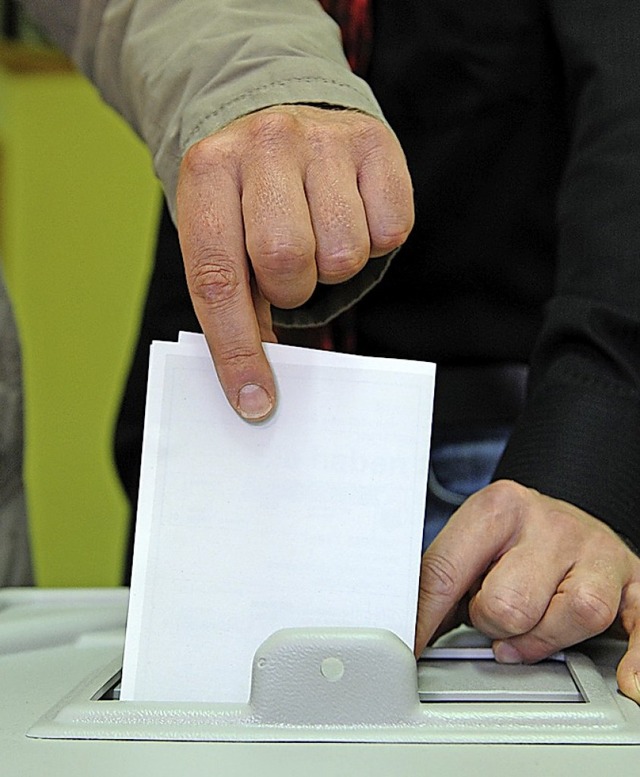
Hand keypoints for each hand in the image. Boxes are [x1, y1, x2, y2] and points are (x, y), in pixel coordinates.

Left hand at [176, 105, 413, 419]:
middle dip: (291, 290)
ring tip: (318, 237)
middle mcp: (264, 144)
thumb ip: (234, 302)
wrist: (282, 113)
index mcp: (208, 173)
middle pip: (286, 262)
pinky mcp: (375, 143)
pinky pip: (390, 233)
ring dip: (332, 268)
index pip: (217, 278)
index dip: (236, 350)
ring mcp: (323, 138)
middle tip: (287, 274)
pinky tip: (351, 214)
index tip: (255, 402)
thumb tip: (260, 387)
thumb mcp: (222, 236)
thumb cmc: (247, 198)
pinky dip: (373, 242)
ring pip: (343, 255)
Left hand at [415, 480, 639, 702]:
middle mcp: (551, 524)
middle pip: (509, 604)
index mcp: (500, 507)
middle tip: (494, 616)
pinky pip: (639, 624)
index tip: (409, 648)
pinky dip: (636, 657)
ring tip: (530, 629)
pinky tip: (628, 680)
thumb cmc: (515, 537)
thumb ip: (444, 580)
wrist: (569, 514)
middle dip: (493, 623)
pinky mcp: (631, 581)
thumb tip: (410, 628)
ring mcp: (596, 552)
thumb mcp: (474, 541)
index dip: (423, 618)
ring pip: (574, 615)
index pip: (448, 570)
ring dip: (543, 639)